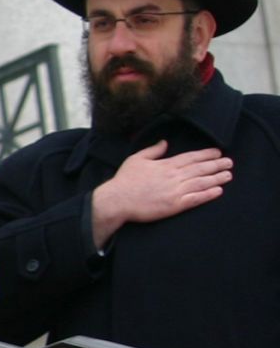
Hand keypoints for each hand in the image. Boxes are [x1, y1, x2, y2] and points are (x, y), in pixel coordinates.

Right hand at [91, 140, 229, 246]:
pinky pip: (196, 198)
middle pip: (200, 169)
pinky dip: (208, 194)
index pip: (191, 157)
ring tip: (228, 175)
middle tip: (229, 163)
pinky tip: (218, 191)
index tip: (218, 152)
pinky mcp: (174, 205)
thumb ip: (152, 150)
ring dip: (217, 178)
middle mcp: (174, 176)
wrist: (117, 201)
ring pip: (201, 182)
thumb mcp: (136, 159)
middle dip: (217, 165)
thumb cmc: (125, 181)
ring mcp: (175, 191)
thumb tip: (164, 142)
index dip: (206, 154)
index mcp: (166, 165)